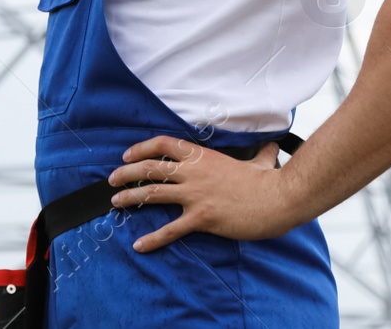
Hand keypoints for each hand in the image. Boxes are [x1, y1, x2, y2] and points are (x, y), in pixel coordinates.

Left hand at [106, 136, 301, 252]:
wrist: (279, 200)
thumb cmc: (270, 182)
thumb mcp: (261, 162)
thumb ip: (261, 154)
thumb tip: (271, 146)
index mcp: (202, 157)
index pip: (162, 145)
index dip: (141, 148)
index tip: (127, 155)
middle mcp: (193, 173)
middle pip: (150, 167)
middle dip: (126, 173)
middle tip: (111, 180)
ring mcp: (195, 195)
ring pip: (152, 193)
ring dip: (130, 197)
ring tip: (115, 202)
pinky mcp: (202, 218)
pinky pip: (171, 229)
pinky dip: (153, 238)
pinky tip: (139, 245)